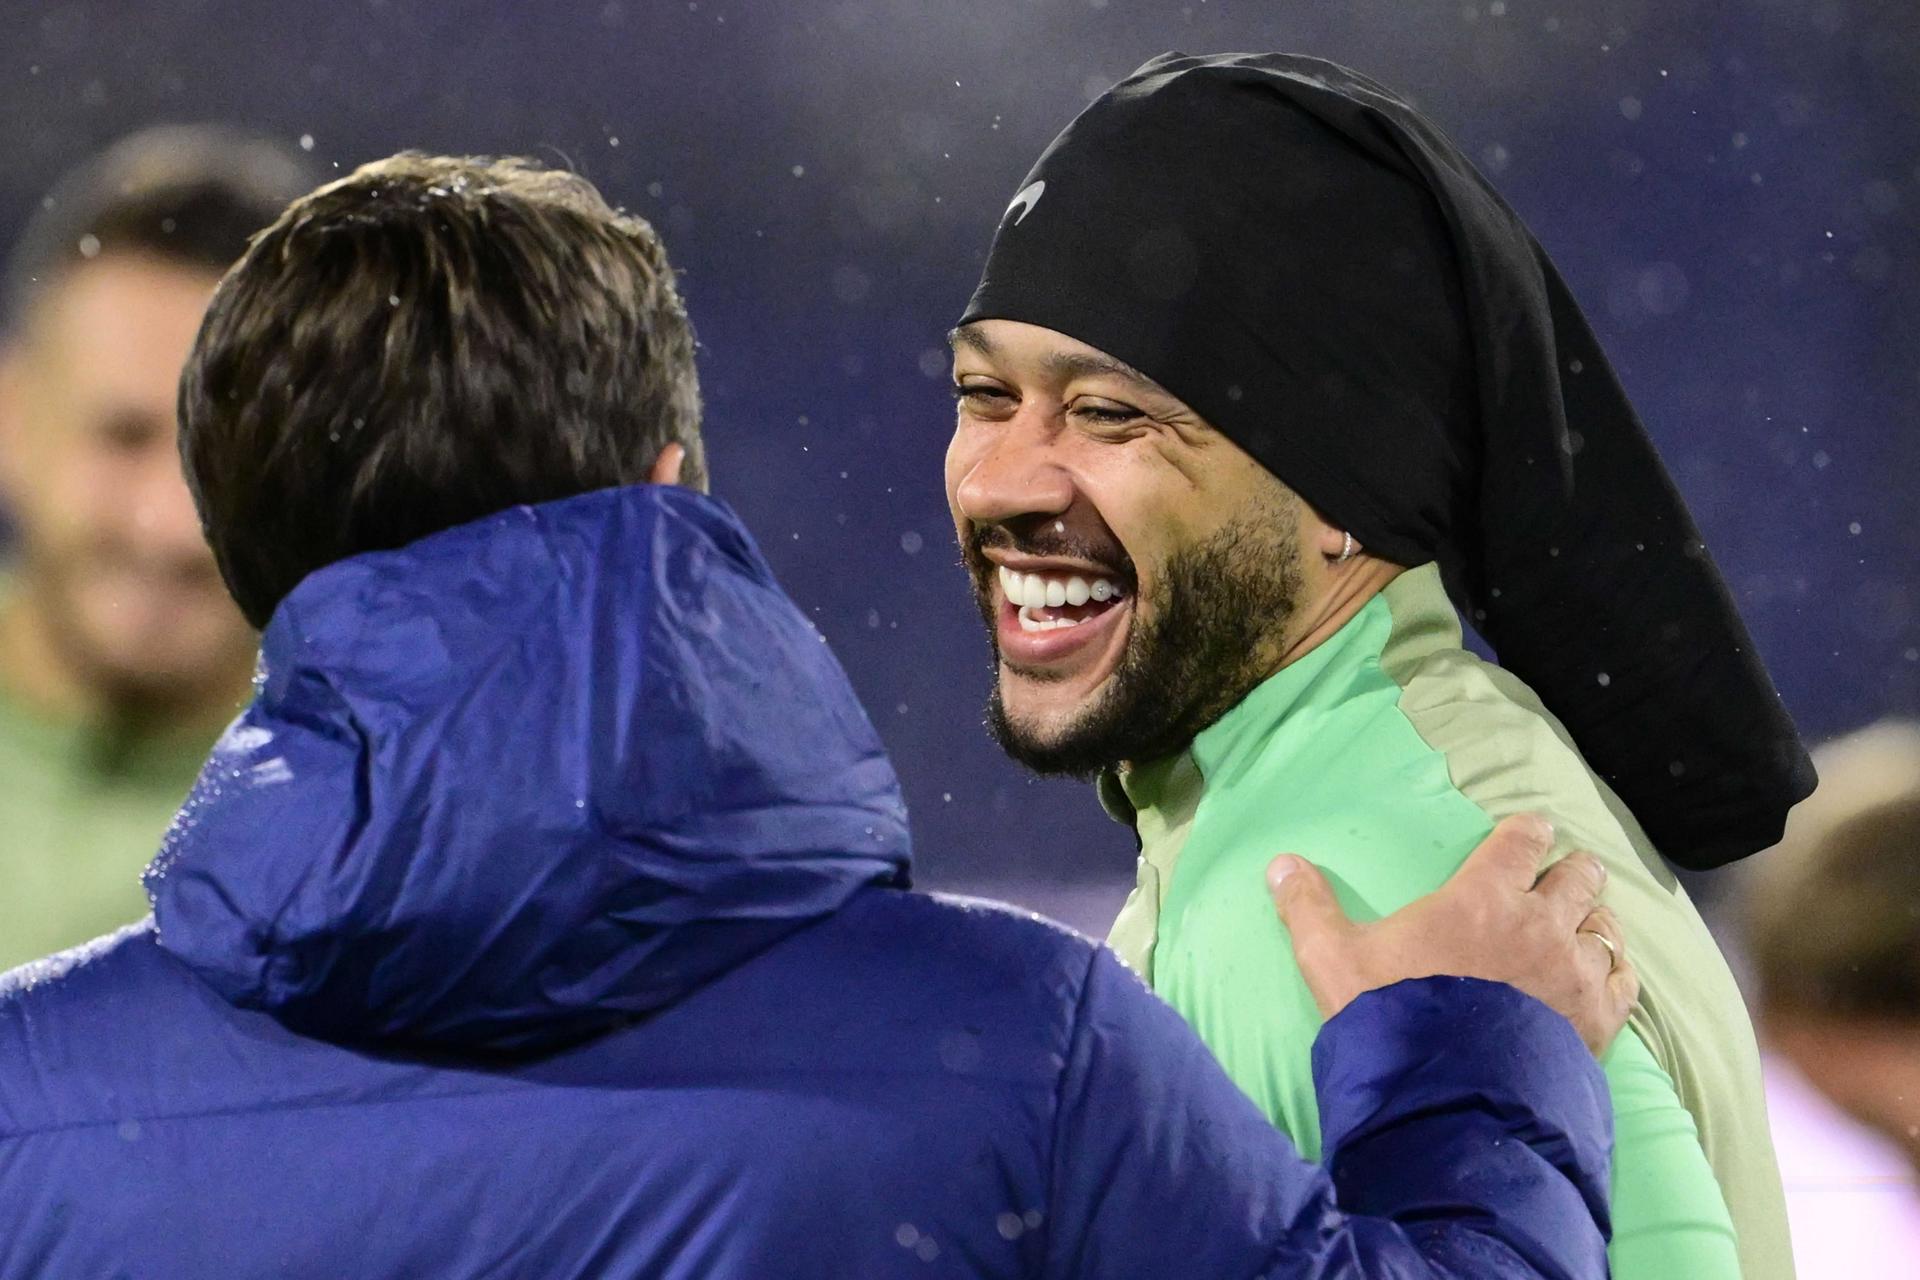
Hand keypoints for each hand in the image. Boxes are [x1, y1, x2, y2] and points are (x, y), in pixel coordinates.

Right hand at [1268, 813, 1637, 1055]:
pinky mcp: (1595, 1020)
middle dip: (1573, 870)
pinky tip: (1606, 976)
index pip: (1521, 842)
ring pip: (1604, 926)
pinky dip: (1616, 972)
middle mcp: (1539, 923)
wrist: (1447, 1092)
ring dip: (1595, 921)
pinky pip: (1623, 981)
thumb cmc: (1391, 1015)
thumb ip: (1309, 909)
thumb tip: (1280, 864)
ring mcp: (1574, 972)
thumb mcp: (1333, 960)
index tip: (1530, 831)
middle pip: (1577, 877)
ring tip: (1587, 925)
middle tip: (1567, 873)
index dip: (1528, 832)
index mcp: (1482, 896)